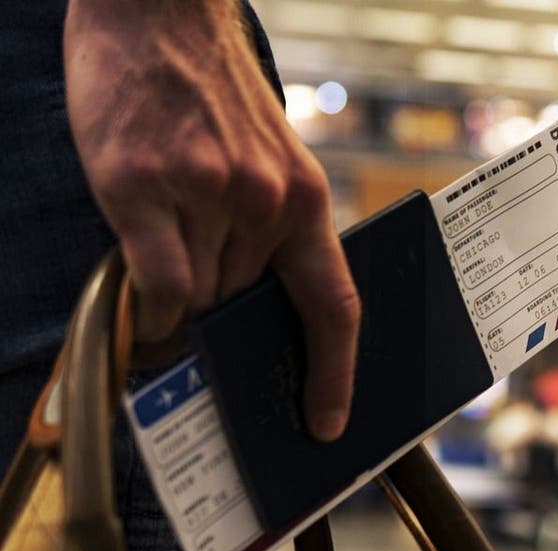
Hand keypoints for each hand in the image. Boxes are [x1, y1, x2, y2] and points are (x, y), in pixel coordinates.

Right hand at [64, 0, 359, 440]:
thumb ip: (268, 233)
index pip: (335, 306)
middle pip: (243, 309)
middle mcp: (264, 202)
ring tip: (162, 268)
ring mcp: (204, 194)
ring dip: (179, 305)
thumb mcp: (269, 162)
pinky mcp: (142, 186)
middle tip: (201, 327)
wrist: (158, 15)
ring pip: (196, 300)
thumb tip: (246, 313)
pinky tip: (142, 294)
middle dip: (222, 325)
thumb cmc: (213, 97)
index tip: (327, 422)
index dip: (334, 373)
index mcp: (306, 200)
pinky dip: (148, 305)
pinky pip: (155, 283)